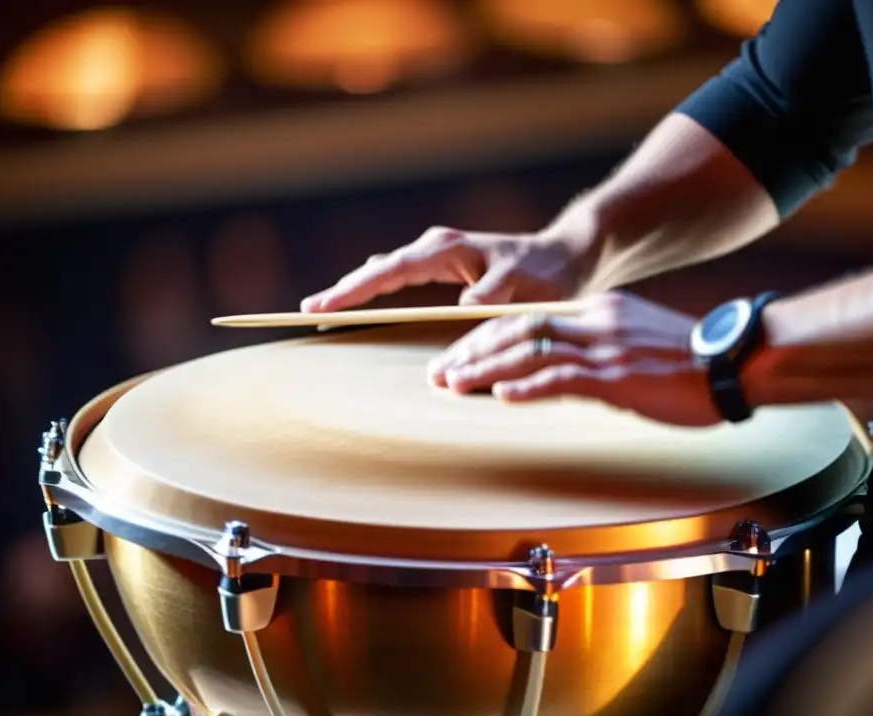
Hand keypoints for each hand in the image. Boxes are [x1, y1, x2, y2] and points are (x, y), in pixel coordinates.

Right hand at [301, 221, 596, 311]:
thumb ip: (497, 291)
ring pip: (385, 270)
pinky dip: (375, 289)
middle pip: (378, 268)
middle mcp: (436, 247)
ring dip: (355, 288)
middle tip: (308, 311)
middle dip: (344, 289)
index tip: (322, 305)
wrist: (564, 256)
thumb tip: (466, 304)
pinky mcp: (442, 265)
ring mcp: (437, 255)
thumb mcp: (525, 284)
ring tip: (322, 310)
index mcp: (447, 250)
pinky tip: (359, 304)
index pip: (390, 271)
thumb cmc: (547, 273)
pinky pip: (398, 276)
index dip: (355, 289)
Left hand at [427, 291, 721, 426]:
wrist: (736, 360)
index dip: (487, 338)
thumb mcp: (637, 343)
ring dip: (486, 370)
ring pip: (530, 351)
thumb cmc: (691, 361)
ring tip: (453, 384)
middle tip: (439, 373)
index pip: (529, 320)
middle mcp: (595, 322)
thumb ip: (599, 351)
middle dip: (473, 352)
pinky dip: (528, 387)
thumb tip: (564, 372)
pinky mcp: (618, 377)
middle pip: (518, 330)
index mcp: (598, 311)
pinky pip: (563, 378)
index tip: (459, 356)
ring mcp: (605, 348)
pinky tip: (501, 397)